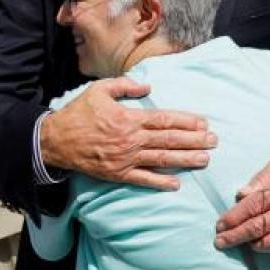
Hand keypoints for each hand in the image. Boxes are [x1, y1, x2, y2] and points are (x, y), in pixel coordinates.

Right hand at [40, 77, 216, 190]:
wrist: (55, 141)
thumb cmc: (79, 113)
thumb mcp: (99, 90)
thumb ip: (125, 86)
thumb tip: (148, 86)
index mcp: (128, 118)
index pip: (164, 120)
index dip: (185, 121)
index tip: (203, 122)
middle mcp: (131, 139)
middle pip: (168, 140)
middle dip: (194, 140)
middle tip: (214, 141)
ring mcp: (125, 158)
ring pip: (161, 159)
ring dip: (185, 160)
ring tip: (205, 160)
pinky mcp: (117, 174)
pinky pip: (142, 179)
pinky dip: (160, 182)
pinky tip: (176, 184)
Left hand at [214, 152, 269, 252]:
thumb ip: (260, 178)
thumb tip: (241, 195)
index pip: (253, 206)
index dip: (234, 217)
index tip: (220, 225)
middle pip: (259, 227)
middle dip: (236, 236)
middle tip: (220, 241)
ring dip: (254, 246)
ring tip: (243, 243)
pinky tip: (262, 245)